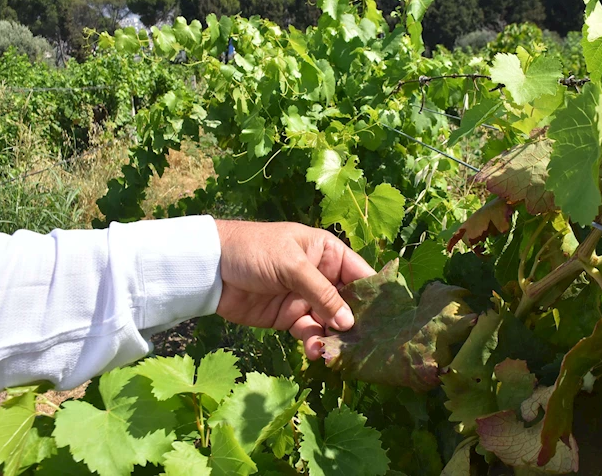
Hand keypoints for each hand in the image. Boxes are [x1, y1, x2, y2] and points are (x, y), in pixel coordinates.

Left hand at [214, 220, 375, 358]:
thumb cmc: (254, 251)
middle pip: (348, 303)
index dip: (374, 294)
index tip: (390, 317)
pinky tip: (314, 350)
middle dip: (357, 322)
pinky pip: (310, 333)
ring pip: (331, 322)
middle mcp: (321, 276)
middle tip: (367, 344)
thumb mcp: (292, 265)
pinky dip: (314, 343)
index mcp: (327, 253)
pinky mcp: (289, 319)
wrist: (210, 268)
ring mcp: (306, 299)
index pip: (360, 274)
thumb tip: (349, 322)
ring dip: (335, 337)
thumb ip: (321, 293)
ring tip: (334, 350)